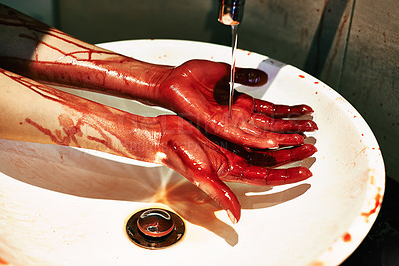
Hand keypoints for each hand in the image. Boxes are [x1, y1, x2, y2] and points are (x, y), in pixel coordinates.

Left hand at [157, 60, 317, 148]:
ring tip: (301, 142)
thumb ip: (245, 76)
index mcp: (240, 105)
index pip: (271, 112)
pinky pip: (241, 135)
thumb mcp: (225, 72)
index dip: (289, 113)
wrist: (171, 80)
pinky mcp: (217, 126)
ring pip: (259, 134)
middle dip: (292, 128)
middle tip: (313, 131)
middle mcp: (236, 117)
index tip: (307, 113)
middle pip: (269, 126)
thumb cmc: (193, 76)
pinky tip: (275, 143)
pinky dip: (259, 139)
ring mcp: (228, 123)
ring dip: (281, 138)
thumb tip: (263, 78)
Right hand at [157, 115, 316, 222]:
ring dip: (282, 140)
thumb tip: (237, 217)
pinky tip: (276, 120)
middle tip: (310, 147)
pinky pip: (252, 128)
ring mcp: (232, 144)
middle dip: (292, 154)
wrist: (164, 135)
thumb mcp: (201, 176)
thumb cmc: (178, 154)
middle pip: (271, 159)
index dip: (287, 174)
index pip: (267, 175)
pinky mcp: (227, 130)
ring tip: (300, 133)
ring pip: (264, 144)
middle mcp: (236, 158)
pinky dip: (266, 126)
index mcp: (232, 171)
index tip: (306, 171)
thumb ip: (221, 195)